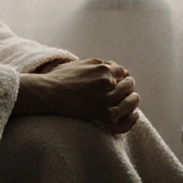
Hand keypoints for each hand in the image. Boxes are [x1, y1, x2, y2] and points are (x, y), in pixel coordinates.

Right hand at [14, 58, 141, 133]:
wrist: (48, 93)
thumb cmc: (60, 78)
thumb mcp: (80, 63)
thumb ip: (98, 64)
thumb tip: (112, 66)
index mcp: (103, 68)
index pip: (121, 71)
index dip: (122, 77)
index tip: (121, 81)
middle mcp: (107, 81)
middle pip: (127, 85)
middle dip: (128, 88)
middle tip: (128, 92)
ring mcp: (106, 98)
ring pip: (128, 100)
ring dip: (133, 101)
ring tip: (134, 101)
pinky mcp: (102, 113)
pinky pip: (122, 117)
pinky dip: (131, 118)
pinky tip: (134, 116)